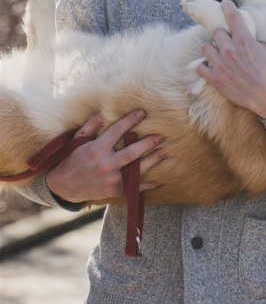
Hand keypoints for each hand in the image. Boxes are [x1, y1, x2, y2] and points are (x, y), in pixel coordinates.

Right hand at [45, 110, 164, 202]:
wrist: (64, 185)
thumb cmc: (72, 159)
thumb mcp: (77, 140)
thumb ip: (90, 127)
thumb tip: (103, 112)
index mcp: (96, 149)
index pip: (116, 131)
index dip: (130, 121)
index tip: (142, 113)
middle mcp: (105, 164)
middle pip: (131, 153)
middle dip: (147, 144)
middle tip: (160, 136)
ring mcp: (111, 179)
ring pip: (136, 170)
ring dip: (152, 161)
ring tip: (163, 152)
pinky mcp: (114, 191)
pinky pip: (134, 187)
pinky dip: (147, 185)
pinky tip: (158, 181)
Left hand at [196, 0, 265, 118]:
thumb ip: (252, 40)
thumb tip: (245, 35)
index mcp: (245, 41)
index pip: (233, 17)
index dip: (228, 7)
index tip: (225, 3)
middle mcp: (231, 51)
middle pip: (216, 31)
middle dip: (221, 33)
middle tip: (225, 38)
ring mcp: (221, 65)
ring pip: (205, 47)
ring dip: (212, 48)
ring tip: (217, 53)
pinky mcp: (216, 80)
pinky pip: (200, 67)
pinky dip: (204, 66)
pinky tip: (211, 66)